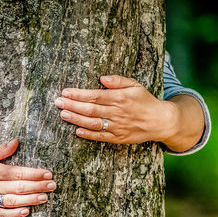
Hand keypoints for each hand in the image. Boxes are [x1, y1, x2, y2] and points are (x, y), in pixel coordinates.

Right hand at [0, 139, 55, 216]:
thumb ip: (0, 150)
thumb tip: (16, 142)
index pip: (19, 172)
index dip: (35, 174)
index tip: (48, 174)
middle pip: (20, 187)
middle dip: (38, 186)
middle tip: (53, 186)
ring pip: (14, 201)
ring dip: (31, 200)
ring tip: (44, 198)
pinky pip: (2, 215)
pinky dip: (15, 214)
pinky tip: (27, 211)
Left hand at [54, 75, 177, 143]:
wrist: (160, 121)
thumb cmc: (145, 100)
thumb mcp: (135, 85)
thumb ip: (118, 81)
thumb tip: (102, 78)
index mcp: (120, 98)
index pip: (95, 96)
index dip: (78, 94)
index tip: (65, 91)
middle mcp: (117, 112)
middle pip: (90, 109)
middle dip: (72, 105)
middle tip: (57, 102)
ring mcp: (118, 126)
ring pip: (93, 123)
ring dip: (76, 119)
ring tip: (63, 114)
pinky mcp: (119, 138)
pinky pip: (101, 137)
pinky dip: (88, 134)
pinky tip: (77, 131)